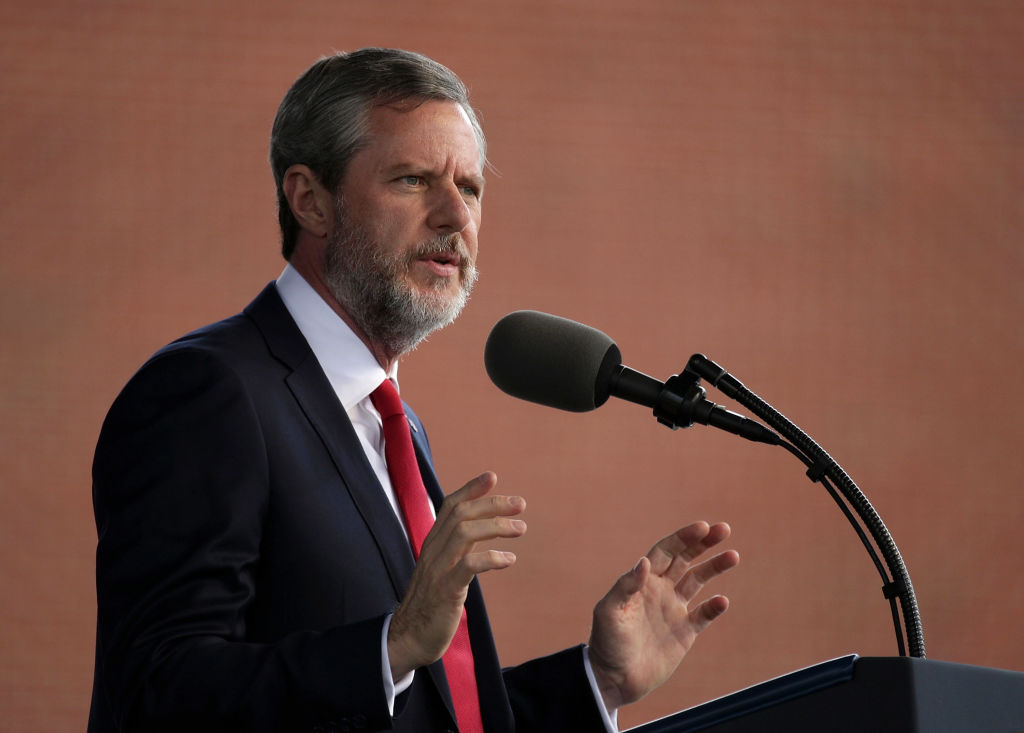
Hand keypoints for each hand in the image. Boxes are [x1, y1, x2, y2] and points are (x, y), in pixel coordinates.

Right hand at [387, 471, 525, 678]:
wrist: (409, 637)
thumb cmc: (431, 601)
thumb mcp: (443, 567)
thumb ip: (458, 547)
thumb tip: (481, 528)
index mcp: (433, 543)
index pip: (450, 506)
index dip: (471, 489)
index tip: (493, 476)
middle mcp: (433, 550)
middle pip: (461, 514)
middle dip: (492, 504)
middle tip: (520, 504)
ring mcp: (438, 569)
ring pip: (463, 533)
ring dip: (495, 526)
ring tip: (520, 528)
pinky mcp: (445, 590)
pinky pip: (468, 566)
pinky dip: (491, 558)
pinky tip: (509, 559)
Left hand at [588, 521, 738, 709]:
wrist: (614, 678)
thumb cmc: (607, 642)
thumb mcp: (609, 612)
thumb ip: (626, 587)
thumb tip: (645, 562)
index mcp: (642, 581)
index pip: (666, 551)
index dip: (683, 537)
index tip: (702, 527)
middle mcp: (660, 590)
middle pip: (685, 558)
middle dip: (704, 543)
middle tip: (724, 528)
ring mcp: (674, 609)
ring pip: (698, 580)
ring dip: (715, 567)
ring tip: (733, 555)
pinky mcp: (684, 632)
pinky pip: (704, 615)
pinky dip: (714, 607)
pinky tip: (722, 601)